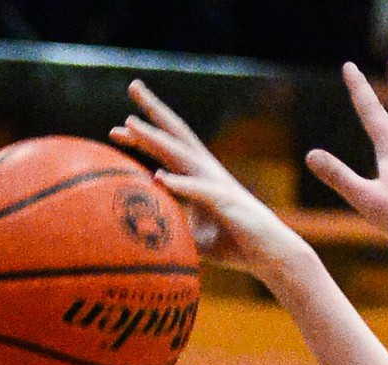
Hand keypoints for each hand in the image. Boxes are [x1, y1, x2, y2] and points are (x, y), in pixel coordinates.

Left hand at [111, 81, 301, 280]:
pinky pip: (198, 190)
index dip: (143, 137)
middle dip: (153, 110)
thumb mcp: (196, 238)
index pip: (167, 150)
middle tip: (132, 85)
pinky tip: (159, 178)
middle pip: (176, 134)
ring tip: (131, 125)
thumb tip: (150, 237)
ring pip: (182, 154)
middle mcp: (207, 172)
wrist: (271, 256)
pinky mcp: (226, 202)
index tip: (116, 130)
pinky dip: (179, 184)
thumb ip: (175, 229)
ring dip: (156, 139)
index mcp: (199, 177)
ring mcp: (216, 183)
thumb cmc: (236, 246)